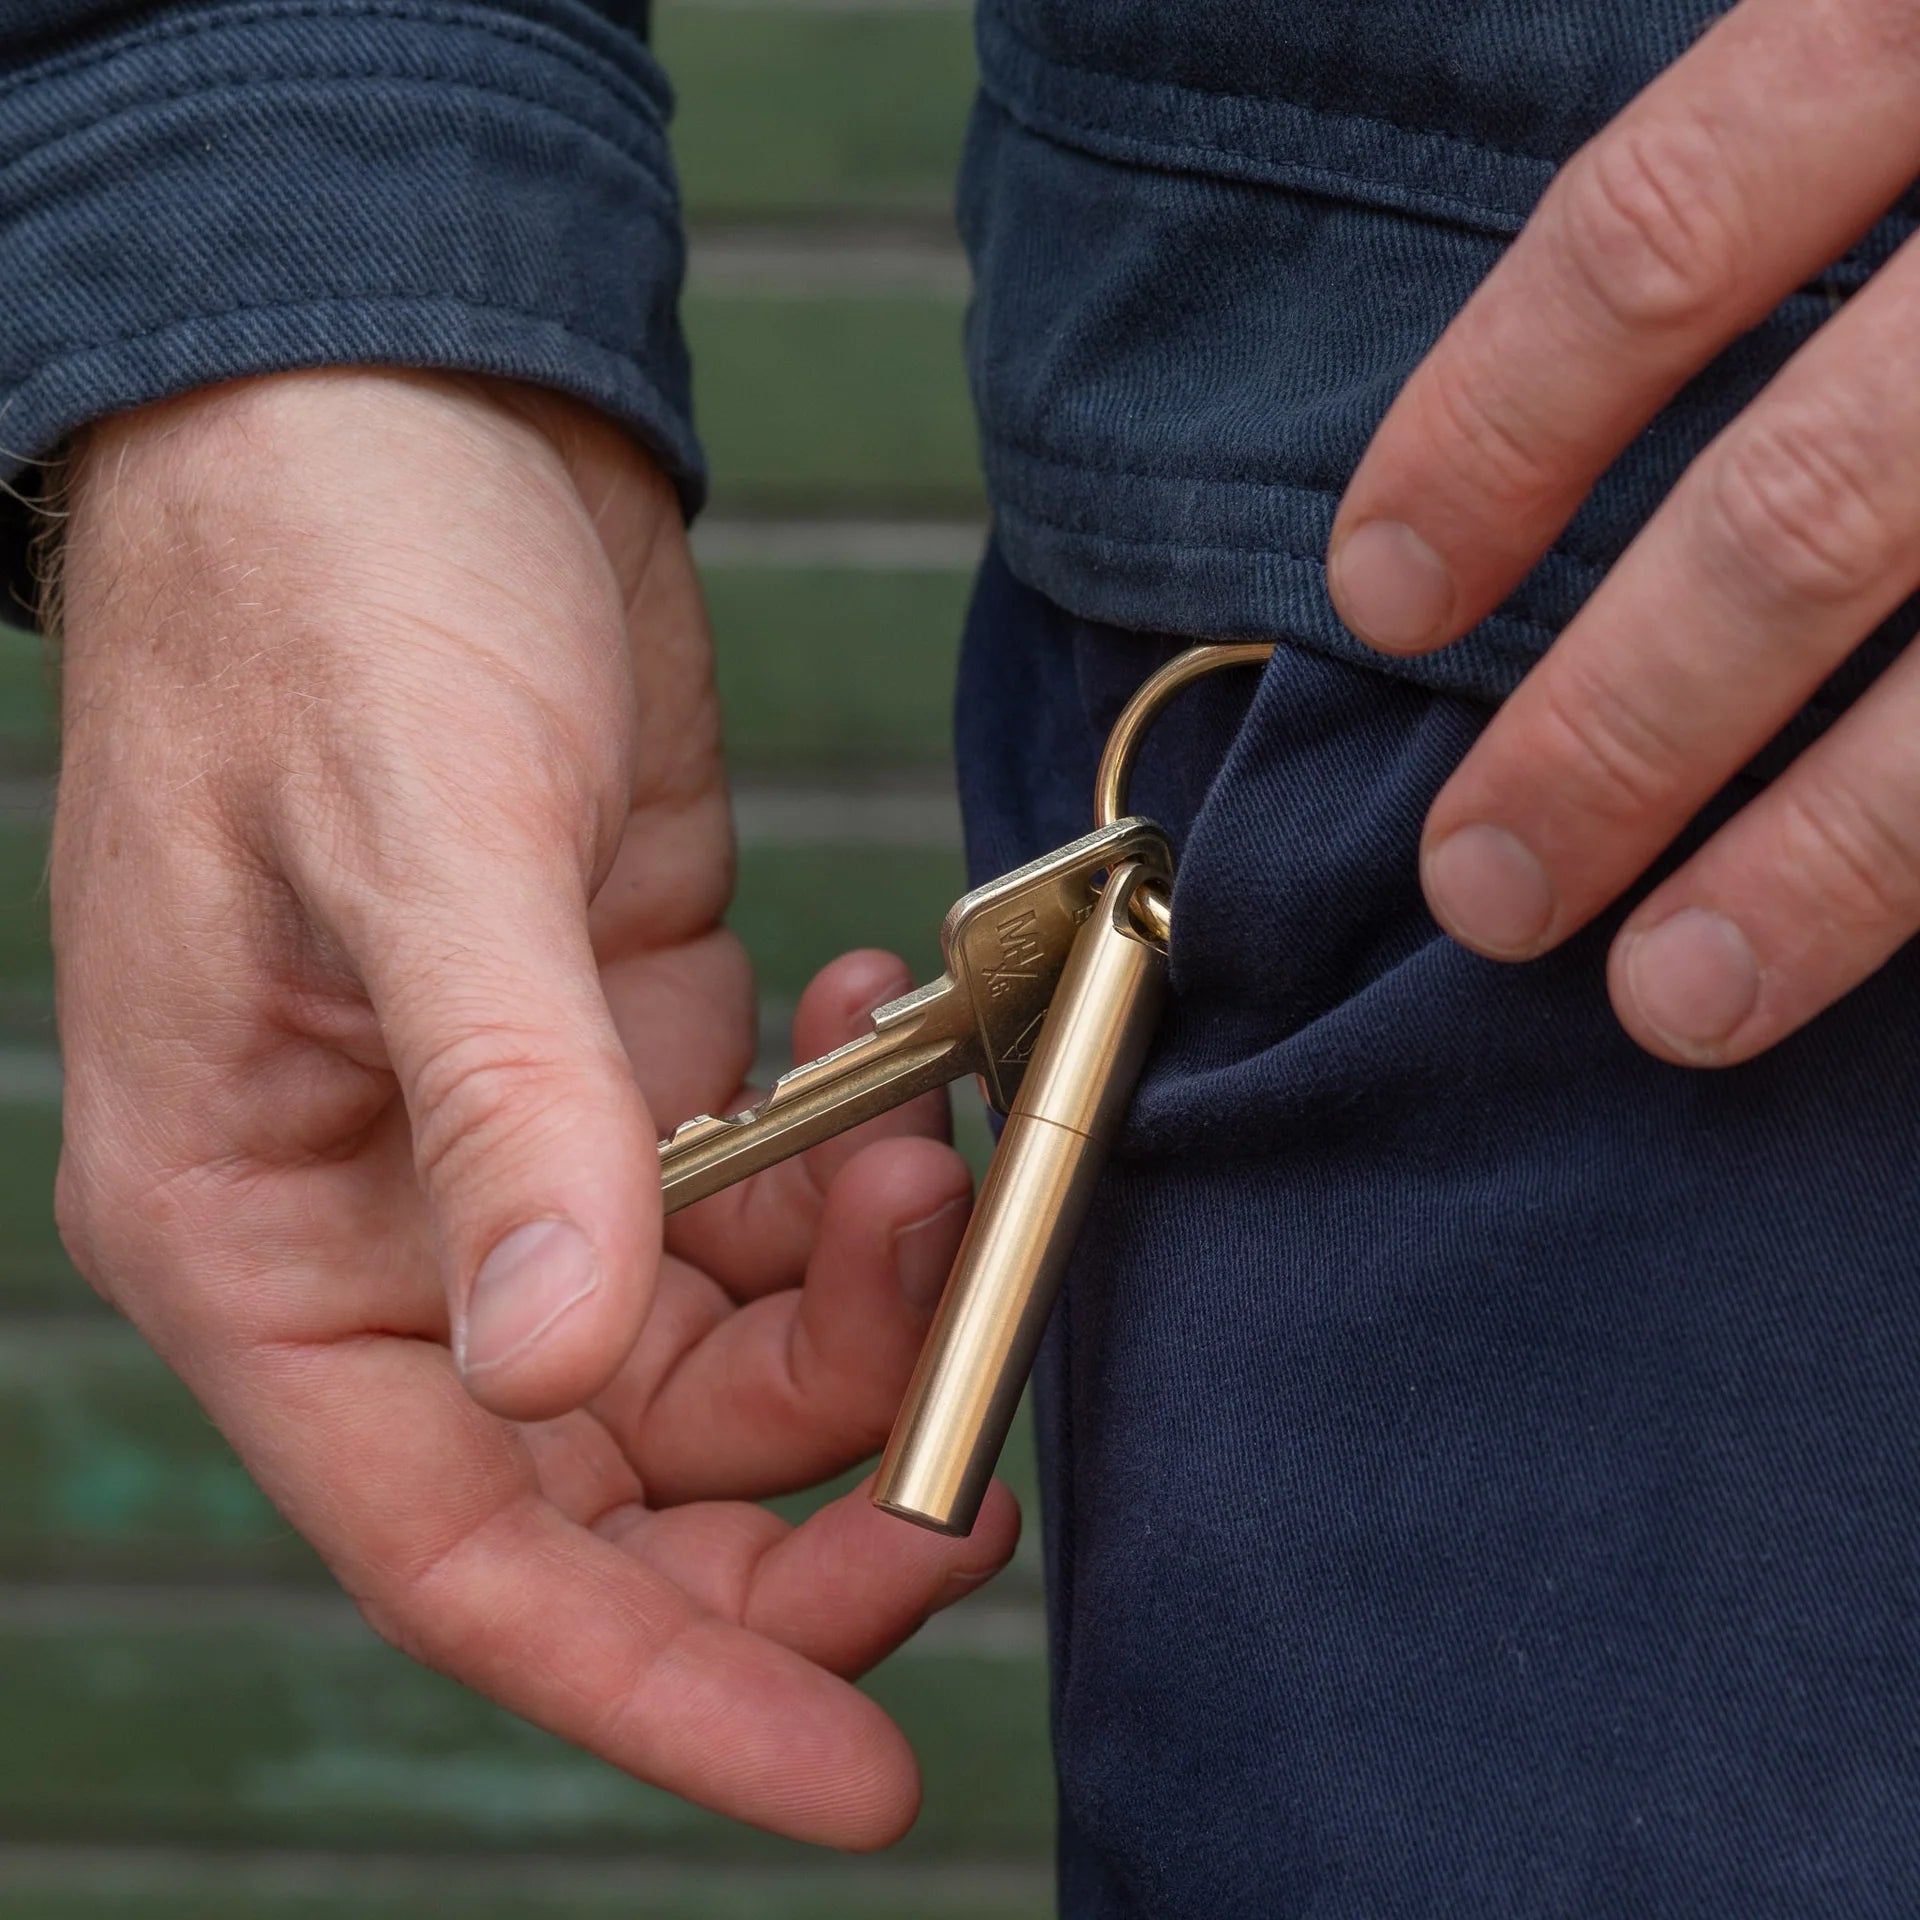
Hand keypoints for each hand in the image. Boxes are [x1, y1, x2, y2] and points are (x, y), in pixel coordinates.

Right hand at [48, 368, 1015, 1845]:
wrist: (395, 413)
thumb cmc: (326, 600)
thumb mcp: (414, 844)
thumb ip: (497, 1110)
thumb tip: (553, 1358)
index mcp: (269, 1234)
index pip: (471, 1544)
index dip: (663, 1683)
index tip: (859, 1774)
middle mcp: (401, 1222)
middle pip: (634, 1471)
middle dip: (822, 1471)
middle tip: (987, 1424)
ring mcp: (534, 1136)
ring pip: (735, 1330)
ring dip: (870, 1279)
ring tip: (933, 1138)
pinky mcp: (639, 1040)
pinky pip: (777, 1184)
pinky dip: (859, 1154)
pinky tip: (886, 1048)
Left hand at [1328, 0, 1919, 1064]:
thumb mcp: (1903, 32)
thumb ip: (1806, 160)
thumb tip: (1572, 463)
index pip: (1655, 238)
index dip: (1491, 434)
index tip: (1377, 595)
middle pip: (1806, 506)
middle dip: (1619, 727)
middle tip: (1486, 889)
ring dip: (1826, 861)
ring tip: (1675, 1002)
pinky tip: (1894, 938)